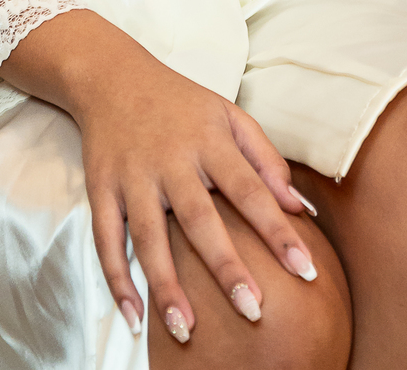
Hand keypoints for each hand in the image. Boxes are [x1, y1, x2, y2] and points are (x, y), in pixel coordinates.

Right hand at [0, 9, 316, 342]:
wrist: (112, 75)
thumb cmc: (181, 103)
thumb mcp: (228, 115)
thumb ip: (266, 159)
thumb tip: (300, 208)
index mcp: (209, 139)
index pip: (250, 189)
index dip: (277, 230)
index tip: (305, 270)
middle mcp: (171, 159)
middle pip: (200, 218)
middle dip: (226, 266)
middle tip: (253, 310)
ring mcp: (133, 176)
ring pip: (150, 237)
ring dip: (167, 286)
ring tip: (186, 330)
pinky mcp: (101, 188)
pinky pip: (107, 239)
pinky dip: (117, 279)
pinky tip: (134, 317)